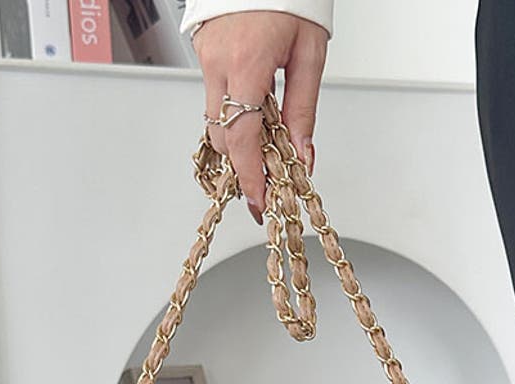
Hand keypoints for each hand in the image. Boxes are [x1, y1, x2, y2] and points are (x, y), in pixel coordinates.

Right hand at [192, 11, 327, 224]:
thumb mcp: (310, 54)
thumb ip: (304, 109)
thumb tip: (301, 155)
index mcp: (246, 64)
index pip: (242, 138)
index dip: (250, 177)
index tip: (259, 201)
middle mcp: (218, 62)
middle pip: (223, 137)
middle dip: (243, 166)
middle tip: (267, 185)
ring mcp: (206, 56)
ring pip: (215, 120)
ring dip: (239, 143)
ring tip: (267, 155)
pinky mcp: (204, 51)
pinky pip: (215, 97)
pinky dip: (234, 117)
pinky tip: (256, 121)